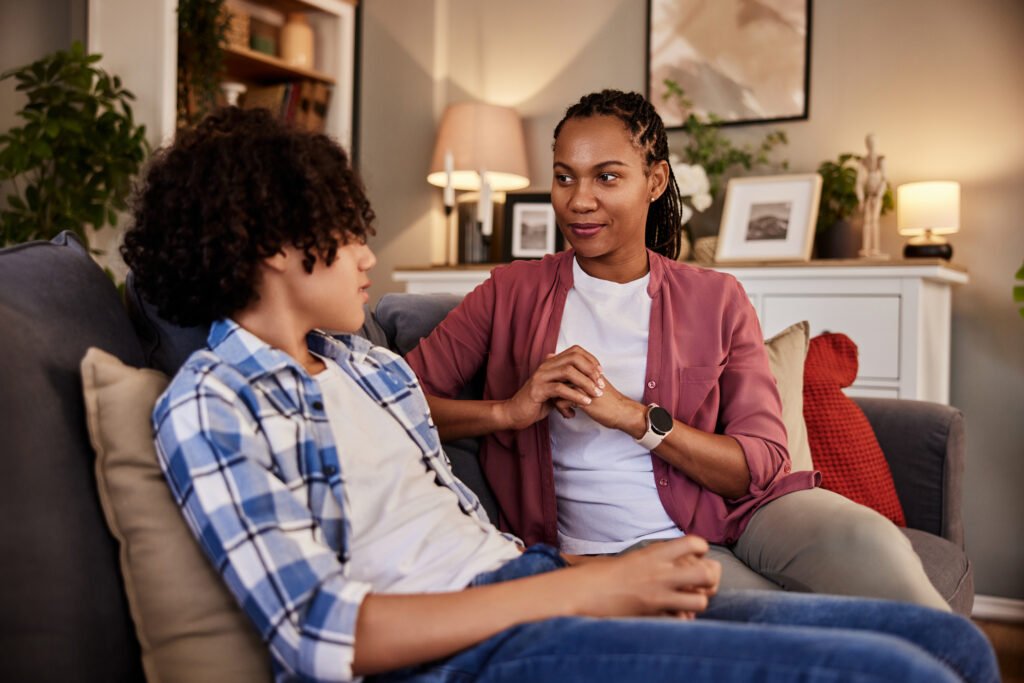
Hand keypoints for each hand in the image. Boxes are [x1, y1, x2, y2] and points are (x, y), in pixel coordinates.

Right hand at [499, 345, 604, 429]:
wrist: (516, 413)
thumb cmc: (537, 402)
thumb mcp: (556, 389)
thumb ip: (569, 382)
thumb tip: (587, 379)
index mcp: (551, 362)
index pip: (575, 351)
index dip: (591, 360)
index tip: (601, 373)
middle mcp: (546, 365)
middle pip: (574, 358)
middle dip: (591, 370)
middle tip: (601, 384)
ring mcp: (541, 376)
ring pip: (568, 371)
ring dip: (585, 383)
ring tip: (596, 394)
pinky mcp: (538, 390)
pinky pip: (560, 389)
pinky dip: (575, 395)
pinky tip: (584, 403)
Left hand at [556, 373, 646, 438]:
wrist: (621, 411)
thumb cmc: (606, 398)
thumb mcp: (593, 383)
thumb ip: (581, 376)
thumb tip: (568, 369)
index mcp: (586, 369)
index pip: (561, 370)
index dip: (558, 382)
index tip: (562, 392)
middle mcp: (583, 374)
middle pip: (557, 379)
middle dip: (555, 392)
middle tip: (560, 401)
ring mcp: (582, 386)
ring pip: (556, 390)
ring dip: (557, 402)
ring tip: (565, 409)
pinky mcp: (583, 399)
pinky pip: (561, 402)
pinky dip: (563, 410)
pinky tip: (570, 415)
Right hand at [566, 536, 720, 618]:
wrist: (584, 591)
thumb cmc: (604, 573)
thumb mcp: (635, 557)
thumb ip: (658, 558)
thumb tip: (680, 561)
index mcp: (654, 553)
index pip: (694, 543)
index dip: (701, 549)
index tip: (695, 555)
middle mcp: (660, 573)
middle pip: (706, 574)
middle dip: (709, 579)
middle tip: (699, 581)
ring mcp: (658, 595)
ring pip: (701, 601)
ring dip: (697, 602)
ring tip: (687, 600)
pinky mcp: (653, 615)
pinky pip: (682, 620)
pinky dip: (682, 619)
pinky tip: (673, 615)